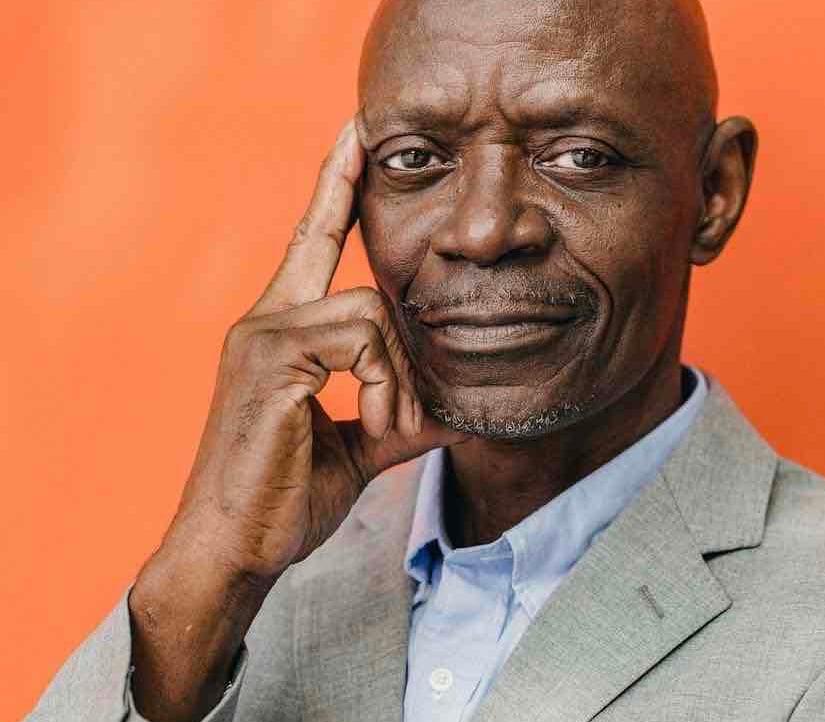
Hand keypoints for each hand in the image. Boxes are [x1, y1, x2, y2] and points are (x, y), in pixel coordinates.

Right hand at [128, 119, 466, 721]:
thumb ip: (401, 408)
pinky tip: (376, 424)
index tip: (358, 134)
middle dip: (389, 307)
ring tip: (390, 429)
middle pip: (338, 250)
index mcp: (284, 329)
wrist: (236, 550)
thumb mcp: (362, 444)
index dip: (338, 184)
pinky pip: (358, 337)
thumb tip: (458, 403)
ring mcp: (262, 333)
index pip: (313, 237)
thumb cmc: (287, 495)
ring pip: (369, 307)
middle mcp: (266, 317)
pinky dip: (384, 383)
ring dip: (398, 375)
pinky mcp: (270, 358)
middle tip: (401, 410)